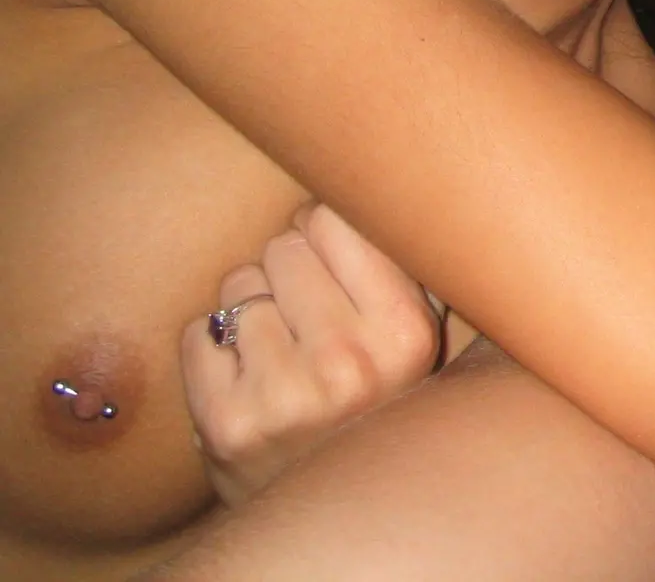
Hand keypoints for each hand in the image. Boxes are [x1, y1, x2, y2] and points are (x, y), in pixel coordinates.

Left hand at [181, 204, 441, 504]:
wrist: (334, 511)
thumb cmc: (375, 401)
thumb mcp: (418, 338)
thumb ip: (404, 267)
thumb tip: (372, 183)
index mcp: (405, 332)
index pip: (334, 220)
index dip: (323, 230)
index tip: (328, 256)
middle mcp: (349, 363)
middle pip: (283, 246)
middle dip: (288, 269)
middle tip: (304, 311)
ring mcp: (284, 395)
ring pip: (238, 285)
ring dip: (251, 307)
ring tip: (278, 348)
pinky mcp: (225, 422)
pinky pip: (197, 330)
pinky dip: (212, 346)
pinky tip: (245, 375)